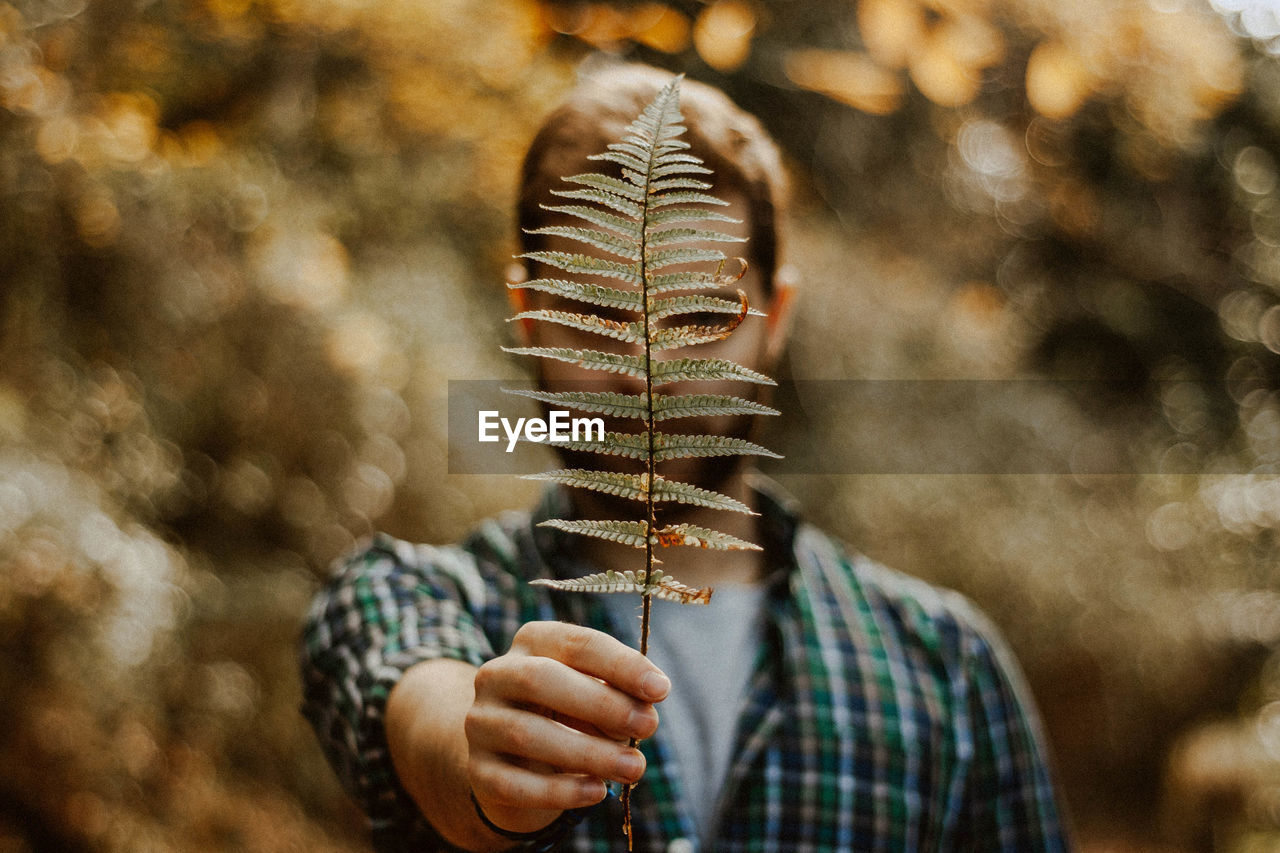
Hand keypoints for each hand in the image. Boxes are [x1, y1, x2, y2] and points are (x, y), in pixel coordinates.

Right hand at [464, 621, 669, 834]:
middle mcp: (497, 675)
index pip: (576, 643)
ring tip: (633, 767)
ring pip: (526, 734)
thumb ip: (619, 696)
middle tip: (648, 726)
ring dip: (588, 752)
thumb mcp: (597, 696)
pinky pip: (514, 783)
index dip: (620, 664)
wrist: (518, 759)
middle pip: (540, 679)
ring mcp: (481, 723)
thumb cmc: (571, 714)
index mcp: (533, 642)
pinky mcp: (478, 770)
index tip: (661, 689)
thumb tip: (645, 712)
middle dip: (600, 703)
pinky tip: (597, 792)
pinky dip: (560, 790)